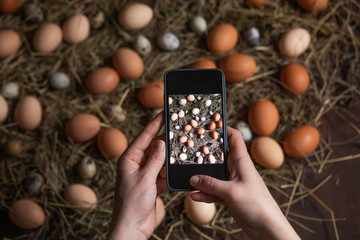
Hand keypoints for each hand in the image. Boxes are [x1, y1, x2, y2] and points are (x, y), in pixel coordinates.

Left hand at [108, 112, 166, 239]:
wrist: (132, 227)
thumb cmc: (132, 203)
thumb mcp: (145, 178)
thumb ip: (155, 159)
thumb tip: (161, 142)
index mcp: (129, 159)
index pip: (144, 136)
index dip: (154, 123)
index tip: (164, 112)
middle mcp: (135, 164)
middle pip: (152, 146)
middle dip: (164, 138)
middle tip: (177, 127)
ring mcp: (143, 174)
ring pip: (159, 159)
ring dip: (168, 155)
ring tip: (181, 145)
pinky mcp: (151, 185)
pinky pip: (162, 173)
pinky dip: (169, 171)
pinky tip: (178, 167)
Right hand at [190, 127, 299, 239]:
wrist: (267, 228)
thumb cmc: (257, 205)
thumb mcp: (231, 192)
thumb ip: (211, 184)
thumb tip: (193, 178)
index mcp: (242, 161)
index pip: (234, 137)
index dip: (223, 129)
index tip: (209, 124)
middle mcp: (237, 169)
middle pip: (219, 155)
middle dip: (205, 153)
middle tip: (190, 149)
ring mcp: (232, 182)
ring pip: (213, 175)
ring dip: (202, 177)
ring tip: (188, 176)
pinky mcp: (229, 195)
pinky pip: (213, 191)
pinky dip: (205, 193)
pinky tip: (194, 195)